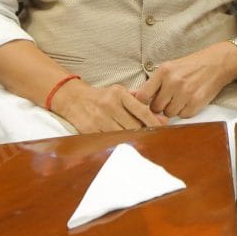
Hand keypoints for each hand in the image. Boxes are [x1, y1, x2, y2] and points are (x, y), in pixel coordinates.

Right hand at [50, 80, 166, 132]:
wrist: (74, 99)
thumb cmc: (102, 96)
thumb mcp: (119, 92)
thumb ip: (139, 102)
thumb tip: (160, 117)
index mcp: (119, 94)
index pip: (141, 110)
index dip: (154, 121)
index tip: (163, 128)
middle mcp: (109, 105)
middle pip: (133, 126)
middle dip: (144, 132)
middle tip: (153, 137)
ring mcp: (99, 118)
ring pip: (122, 135)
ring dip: (132, 140)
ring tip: (140, 142)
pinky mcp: (90, 130)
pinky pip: (108, 140)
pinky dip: (117, 143)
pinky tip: (123, 144)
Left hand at [132, 44, 236, 118]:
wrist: (217, 63)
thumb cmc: (191, 66)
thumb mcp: (170, 67)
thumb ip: (152, 83)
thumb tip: (132, 96)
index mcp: (164, 71)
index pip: (142, 96)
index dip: (143, 102)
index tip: (147, 102)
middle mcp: (173, 82)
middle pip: (155, 108)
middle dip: (161, 105)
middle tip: (170, 97)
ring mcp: (186, 93)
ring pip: (169, 113)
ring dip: (173, 109)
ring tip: (182, 97)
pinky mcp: (196, 102)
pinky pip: (183, 115)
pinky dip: (185, 110)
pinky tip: (191, 99)